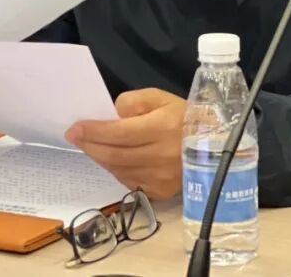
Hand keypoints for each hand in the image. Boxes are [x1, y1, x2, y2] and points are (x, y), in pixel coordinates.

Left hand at [65, 88, 185, 199]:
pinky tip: (111, 158)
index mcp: (163, 128)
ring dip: (100, 157)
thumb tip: (111, 115)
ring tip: (90, 145)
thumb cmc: (185, 117)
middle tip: (74, 136)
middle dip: (90, 145)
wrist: (215, 145)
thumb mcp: (161, 97)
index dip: (94, 131)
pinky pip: (129, 181)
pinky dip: (116, 169)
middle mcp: (161, 156)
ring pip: (119, 170)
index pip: (119, 133)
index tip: (74, 128)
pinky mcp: (162, 192)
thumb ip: (133, 101)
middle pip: (115, 154)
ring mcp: (161, 178)